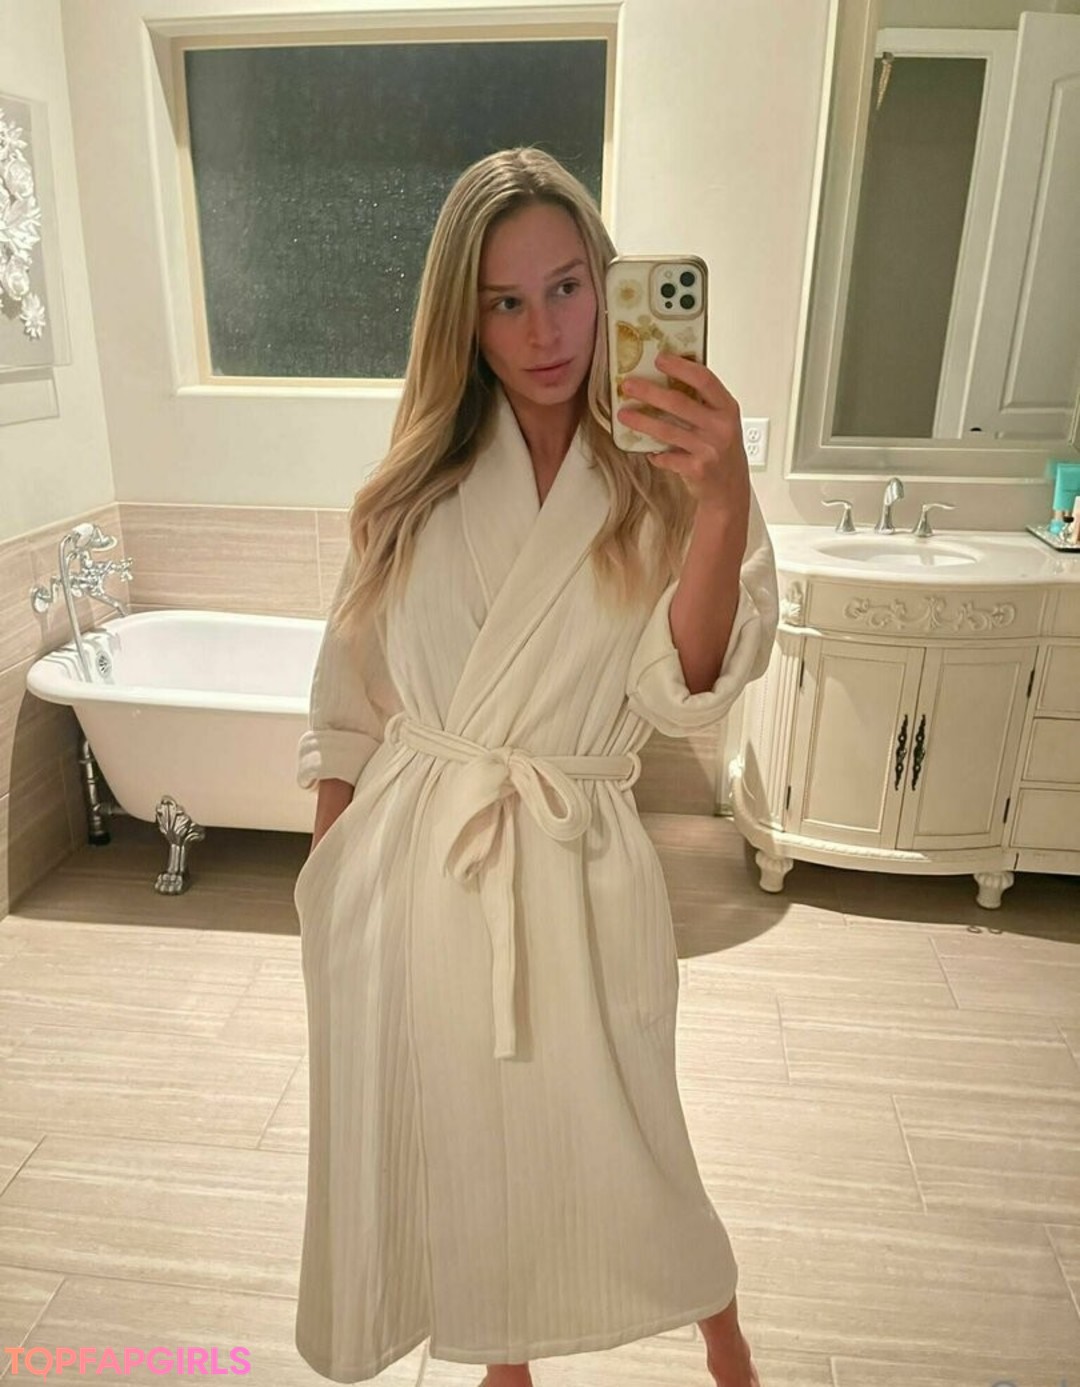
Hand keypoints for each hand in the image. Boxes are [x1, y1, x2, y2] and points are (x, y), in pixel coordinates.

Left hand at [616, 354, 750, 521]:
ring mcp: (709, 449)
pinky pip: (666, 457)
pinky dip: (655, 455)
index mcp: (727, 408)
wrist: (730, 491)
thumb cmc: (722, 452)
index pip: (704, 380)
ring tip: (623, 414)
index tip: (660, 359)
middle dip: (649, 392)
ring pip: (667, 430)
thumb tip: (666, 380)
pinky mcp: (697, 469)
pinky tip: (648, 452)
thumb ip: (703, 404)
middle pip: (679, 402)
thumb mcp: (722, 423)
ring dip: (641, 421)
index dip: (681, 367)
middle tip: (628, 385)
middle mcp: (721, 427)